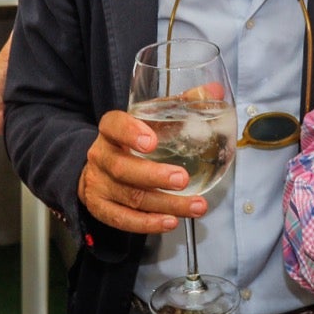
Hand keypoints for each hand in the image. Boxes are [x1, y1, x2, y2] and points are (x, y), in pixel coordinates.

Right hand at [78, 109, 207, 233]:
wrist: (100, 167)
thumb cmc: (132, 140)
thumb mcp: (151, 118)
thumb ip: (182, 104)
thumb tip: (215, 90)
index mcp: (111, 129)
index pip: (114, 125)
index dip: (130, 132)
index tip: (151, 140)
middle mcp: (101, 156)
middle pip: (123, 168)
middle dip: (154, 175)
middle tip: (183, 178)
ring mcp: (98, 184)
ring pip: (130, 197)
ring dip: (165, 204)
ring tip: (195, 206)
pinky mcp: (100, 207)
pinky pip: (122, 219)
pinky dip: (147, 223)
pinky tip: (170, 221)